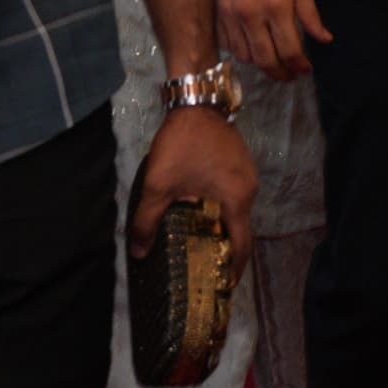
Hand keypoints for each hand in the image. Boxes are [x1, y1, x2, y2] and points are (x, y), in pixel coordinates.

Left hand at [131, 104, 257, 283]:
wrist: (196, 101)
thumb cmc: (182, 145)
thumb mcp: (158, 185)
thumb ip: (147, 221)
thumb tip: (138, 253)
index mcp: (236, 200)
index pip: (241, 245)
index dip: (233, 269)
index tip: (224, 286)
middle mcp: (249, 189)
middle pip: (242, 228)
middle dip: (225, 249)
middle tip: (207, 266)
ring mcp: (248, 174)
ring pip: (239, 211)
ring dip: (223, 227)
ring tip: (202, 241)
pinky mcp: (242, 163)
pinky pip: (236, 194)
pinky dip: (224, 208)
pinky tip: (203, 209)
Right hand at [215, 0, 328, 80]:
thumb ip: (310, 14)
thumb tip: (324, 39)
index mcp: (277, 6)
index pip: (290, 50)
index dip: (300, 65)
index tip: (306, 69)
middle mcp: (252, 16)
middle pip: (266, 60)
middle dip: (280, 73)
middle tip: (290, 75)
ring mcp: (231, 16)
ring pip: (245, 56)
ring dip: (261, 64)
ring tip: (273, 63)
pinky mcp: (217, 13)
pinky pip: (228, 45)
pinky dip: (241, 52)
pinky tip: (252, 48)